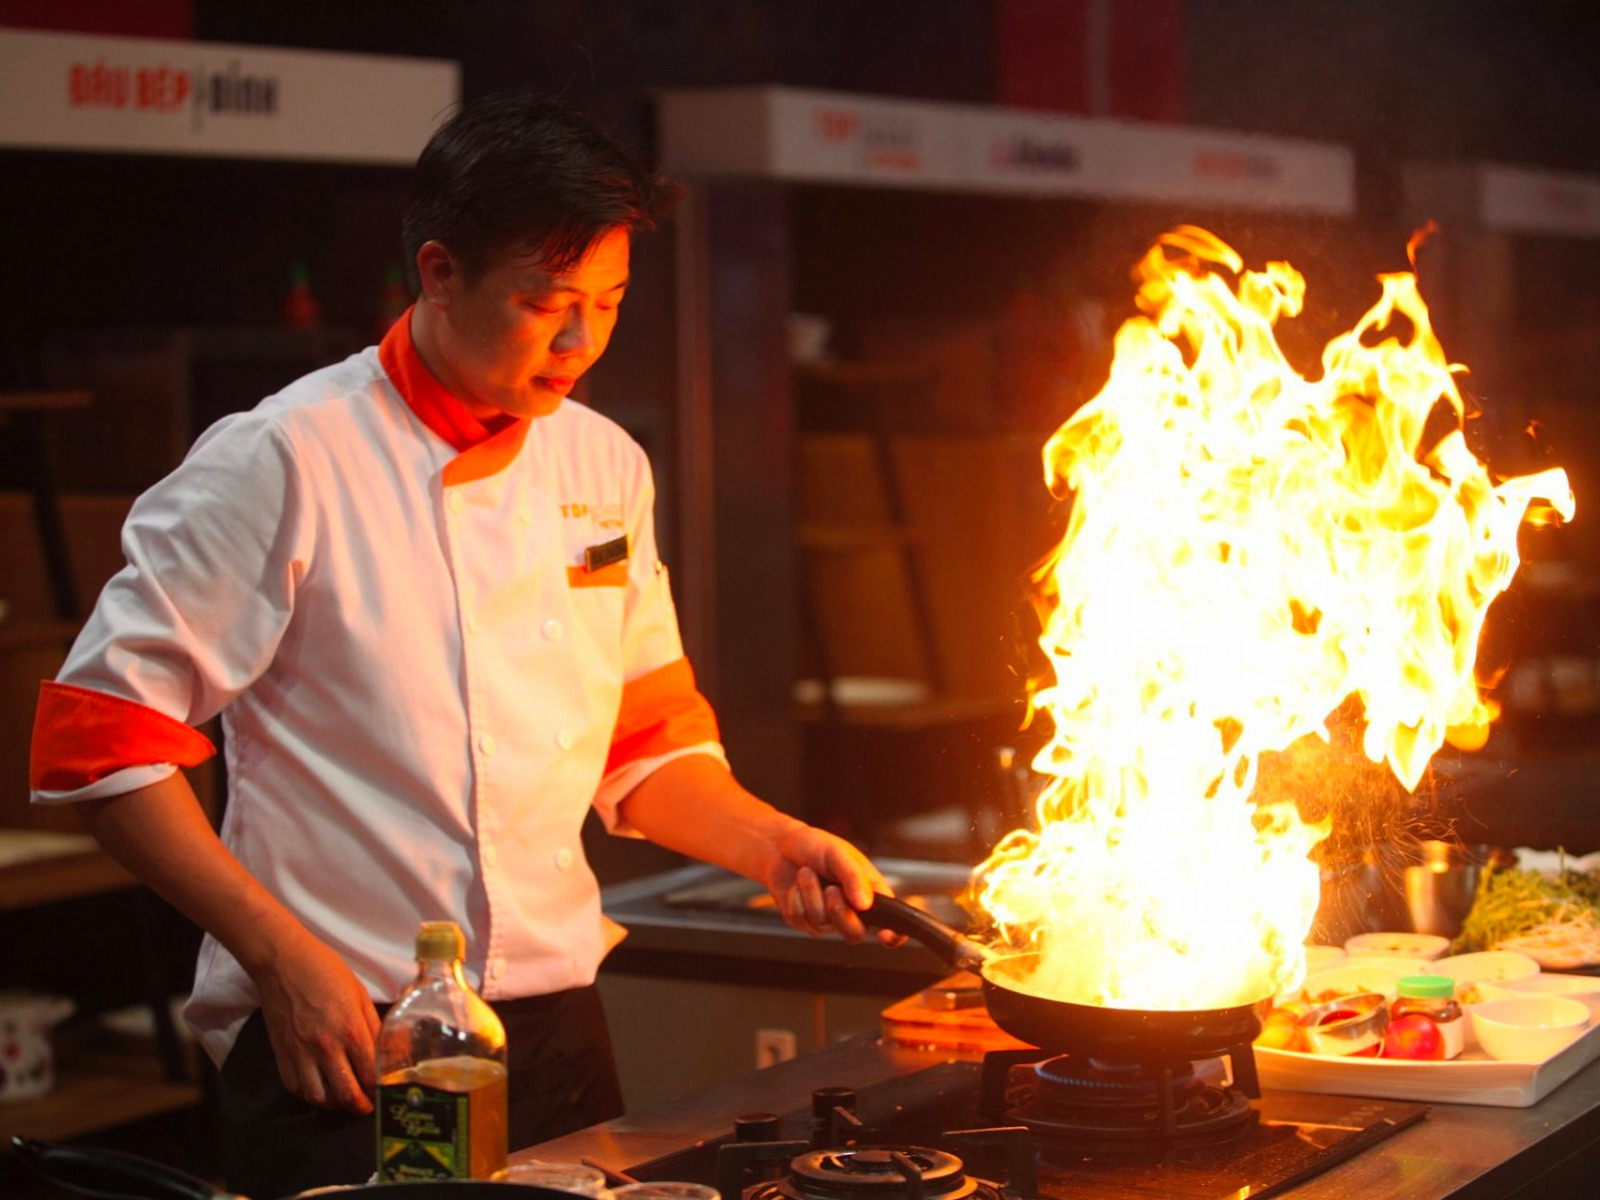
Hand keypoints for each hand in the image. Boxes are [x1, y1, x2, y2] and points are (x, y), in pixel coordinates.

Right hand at [249, 927, 380, 1114]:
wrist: (283, 962)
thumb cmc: (326, 972)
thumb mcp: (359, 994)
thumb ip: (372, 1026)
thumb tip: (387, 1051)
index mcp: (350, 1029)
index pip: (370, 1075)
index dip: (380, 1090)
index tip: (384, 1092)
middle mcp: (325, 1047)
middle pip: (346, 1094)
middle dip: (360, 1107)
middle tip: (366, 1107)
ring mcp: (300, 1053)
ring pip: (319, 1098)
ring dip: (334, 1103)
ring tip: (343, 1097)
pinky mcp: (281, 1055)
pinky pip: (296, 1088)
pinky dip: (309, 1094)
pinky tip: (320, 1087)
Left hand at [764, 824, 905, 945]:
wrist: (781, 846)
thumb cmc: (816, 846)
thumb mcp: (839, 853)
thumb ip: (854, 877)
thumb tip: (865, 904)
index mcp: (871, 893)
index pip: (892, 922)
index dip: (894, 935)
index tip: (885, 935)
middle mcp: (852, 911)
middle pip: (855, 934)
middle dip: (841, 913)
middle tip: (831, 889)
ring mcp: (827, 920)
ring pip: (823, 923)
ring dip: (811, 893)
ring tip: (807, 872)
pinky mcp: (804, 921)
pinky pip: (801, 918)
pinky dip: (795, 897)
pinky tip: (796, 884)